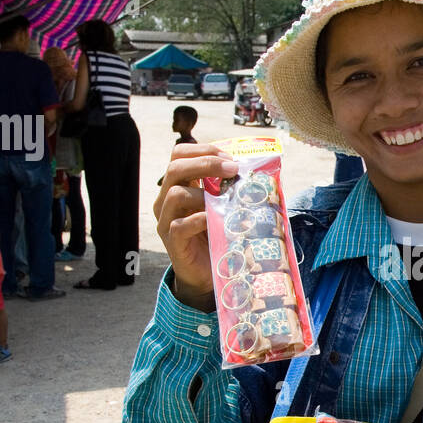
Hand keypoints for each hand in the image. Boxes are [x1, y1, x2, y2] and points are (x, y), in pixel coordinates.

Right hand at [153, 142, 238, 310]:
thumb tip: (257, 170)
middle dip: (206, 163)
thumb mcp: (221, 206)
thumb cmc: (217, 234)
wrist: (206, 272)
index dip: (204, 150)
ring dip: (204, 193)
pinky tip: (216, 220)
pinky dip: (200, 219)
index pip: (179, 154)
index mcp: (178, 185)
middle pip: (175, 167)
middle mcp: (166, 199)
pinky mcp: (172, 241)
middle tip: (232, 169)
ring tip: (224, 199)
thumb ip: (228, 188)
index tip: (229, 157)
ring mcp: (166, 220)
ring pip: (174, 194)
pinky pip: (180, 225)